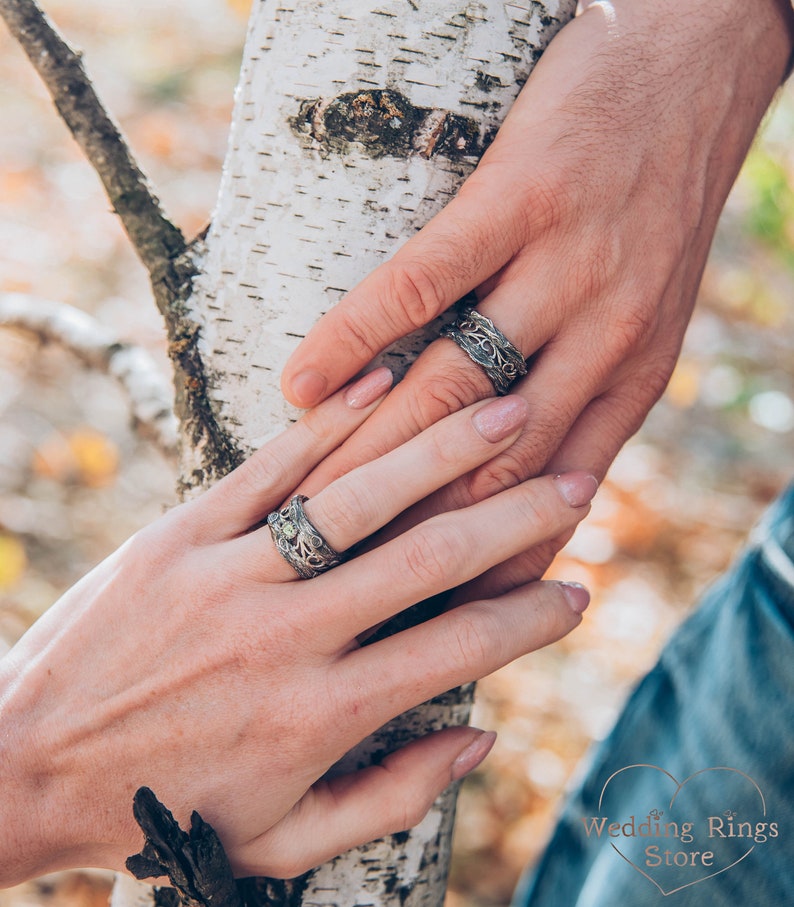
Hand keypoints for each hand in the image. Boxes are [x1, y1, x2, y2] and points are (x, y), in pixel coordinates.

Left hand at [0, 369, 595, 885]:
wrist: (22, 766)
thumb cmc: (165, 808)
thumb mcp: (280, 840)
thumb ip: (387, 799)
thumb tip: (478, 739)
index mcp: (318, 715)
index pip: (456, 652)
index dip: (529, 619)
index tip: (580, 590)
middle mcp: (284, 637)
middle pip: (425, 559)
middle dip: (513, 513)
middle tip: (577, 480)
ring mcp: (229, 575)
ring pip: (357, 496)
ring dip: (442, 448)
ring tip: (507, 407)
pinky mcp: (180, 534)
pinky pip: (269, 466)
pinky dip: (332, 420)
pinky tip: (387, 378)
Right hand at [280, 0, 793, 586]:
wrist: (698, 67)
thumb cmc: (658, 204)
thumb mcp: (646, 327)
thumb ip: (589, 409)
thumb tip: (530, 496)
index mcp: (631, 383)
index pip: (540, 502)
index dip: (479, 568)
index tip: (419, 620)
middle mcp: (602, 340)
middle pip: (484, 462)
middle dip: (406, 533)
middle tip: (332, 593)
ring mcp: (562, 270)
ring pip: (449, 389)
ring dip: (369, 455)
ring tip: (299, 513)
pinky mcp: (519, 199)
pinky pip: (420, 284)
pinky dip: (352, 338)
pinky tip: (299, 385)